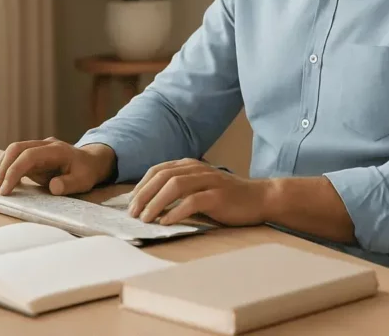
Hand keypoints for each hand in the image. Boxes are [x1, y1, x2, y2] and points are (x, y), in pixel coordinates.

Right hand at [0, 137, 115, 195]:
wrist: (90, 161)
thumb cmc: (87, 171)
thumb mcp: (84, 181)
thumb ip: (69, 184)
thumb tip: (54, 187)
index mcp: (56, 149)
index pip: (29, 155)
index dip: (14, 171)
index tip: (6, 190)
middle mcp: (44, 145)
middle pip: (16, 149)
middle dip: (3, 169)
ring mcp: (37, 148)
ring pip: (12, 152)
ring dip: (1, 168)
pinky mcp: (33, 155)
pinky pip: (14, 158)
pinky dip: (5, 168)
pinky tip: (2, 183)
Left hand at [127, 158, 273, 226]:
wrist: (260, 198)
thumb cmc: (227, 197)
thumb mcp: (201, 187)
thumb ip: (180, 190)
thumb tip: (150, 204)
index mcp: (190, 165)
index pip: (158, 170)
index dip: (141, 186)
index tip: (129, 203)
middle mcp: (198, 169)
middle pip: (162, 176)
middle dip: (143, 195)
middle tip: (132, 213)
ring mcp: (209, 181)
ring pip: (174, 186)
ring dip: (156, 203)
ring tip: (145, 219)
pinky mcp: (218, 195)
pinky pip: (192, 201)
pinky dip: (176, 211)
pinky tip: (166, 222)